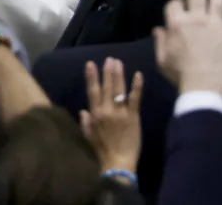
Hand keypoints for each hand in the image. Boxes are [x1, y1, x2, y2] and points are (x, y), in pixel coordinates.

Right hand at [81, 58, 143, 175]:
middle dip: (107, 72)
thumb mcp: (89, 136)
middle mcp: (106, 110)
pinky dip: (136, 87)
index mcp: (95, 114)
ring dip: (118, 75)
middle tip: (109, 59)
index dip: (91, 77)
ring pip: (118, 90)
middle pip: (106, 87)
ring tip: (118, 62)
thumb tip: (83, 110)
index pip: (92, 91)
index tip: (90, 64)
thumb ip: (85, 122)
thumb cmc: (102, 150)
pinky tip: (138, 75)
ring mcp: (120, 113)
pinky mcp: (133, 117)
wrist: (117, 162)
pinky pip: (135, 99)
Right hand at [155, 0, 221, 94]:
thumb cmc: (180, 74)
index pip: (174, 2)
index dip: (176, 6)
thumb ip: (160, 42)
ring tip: (216, 8)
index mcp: (177, 23)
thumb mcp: (162, 60)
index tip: (179, 13)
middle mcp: (196, 18)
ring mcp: (215, 23)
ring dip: (216, 1)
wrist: (204, 84)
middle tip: (199, 4)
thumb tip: (158, 29)